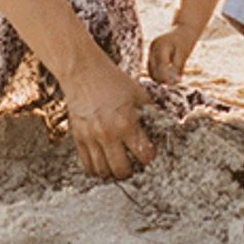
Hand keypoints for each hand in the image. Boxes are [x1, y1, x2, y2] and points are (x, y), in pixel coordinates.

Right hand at [61, 55, 154, 179]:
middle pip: (122, 171)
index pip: (144, 156)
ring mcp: (91, 138)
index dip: (149, 156)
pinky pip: (88, 166)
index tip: (149, 153)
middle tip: (133, 164)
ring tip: (118, 164)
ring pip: (103, 172)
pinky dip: (96, 169)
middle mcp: (109, 134)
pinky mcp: (78, 139)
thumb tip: (165, 122)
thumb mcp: (137, 92)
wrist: (84, 71)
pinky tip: (103, 162)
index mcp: (127, 123)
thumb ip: (151, 110)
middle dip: (131, 171)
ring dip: (112, 172)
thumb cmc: (112, 79)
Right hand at [147, 25, 195, 84]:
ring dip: (157, 77)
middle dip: (160, 79)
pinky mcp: (151, 52)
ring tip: (168, 82)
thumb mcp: (183, 55)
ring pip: (150, 69)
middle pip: (153, 69)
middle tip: (170, 85)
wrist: (184, 30)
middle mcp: (154, 47)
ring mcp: (151, 49)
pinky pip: (151, 66)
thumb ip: (178, 68)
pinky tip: (165, 77)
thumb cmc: (185, 42)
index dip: (166, 77)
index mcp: (162, 45)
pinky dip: (157, 73)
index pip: (161, 66)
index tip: (172, 85)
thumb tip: (174, 82)